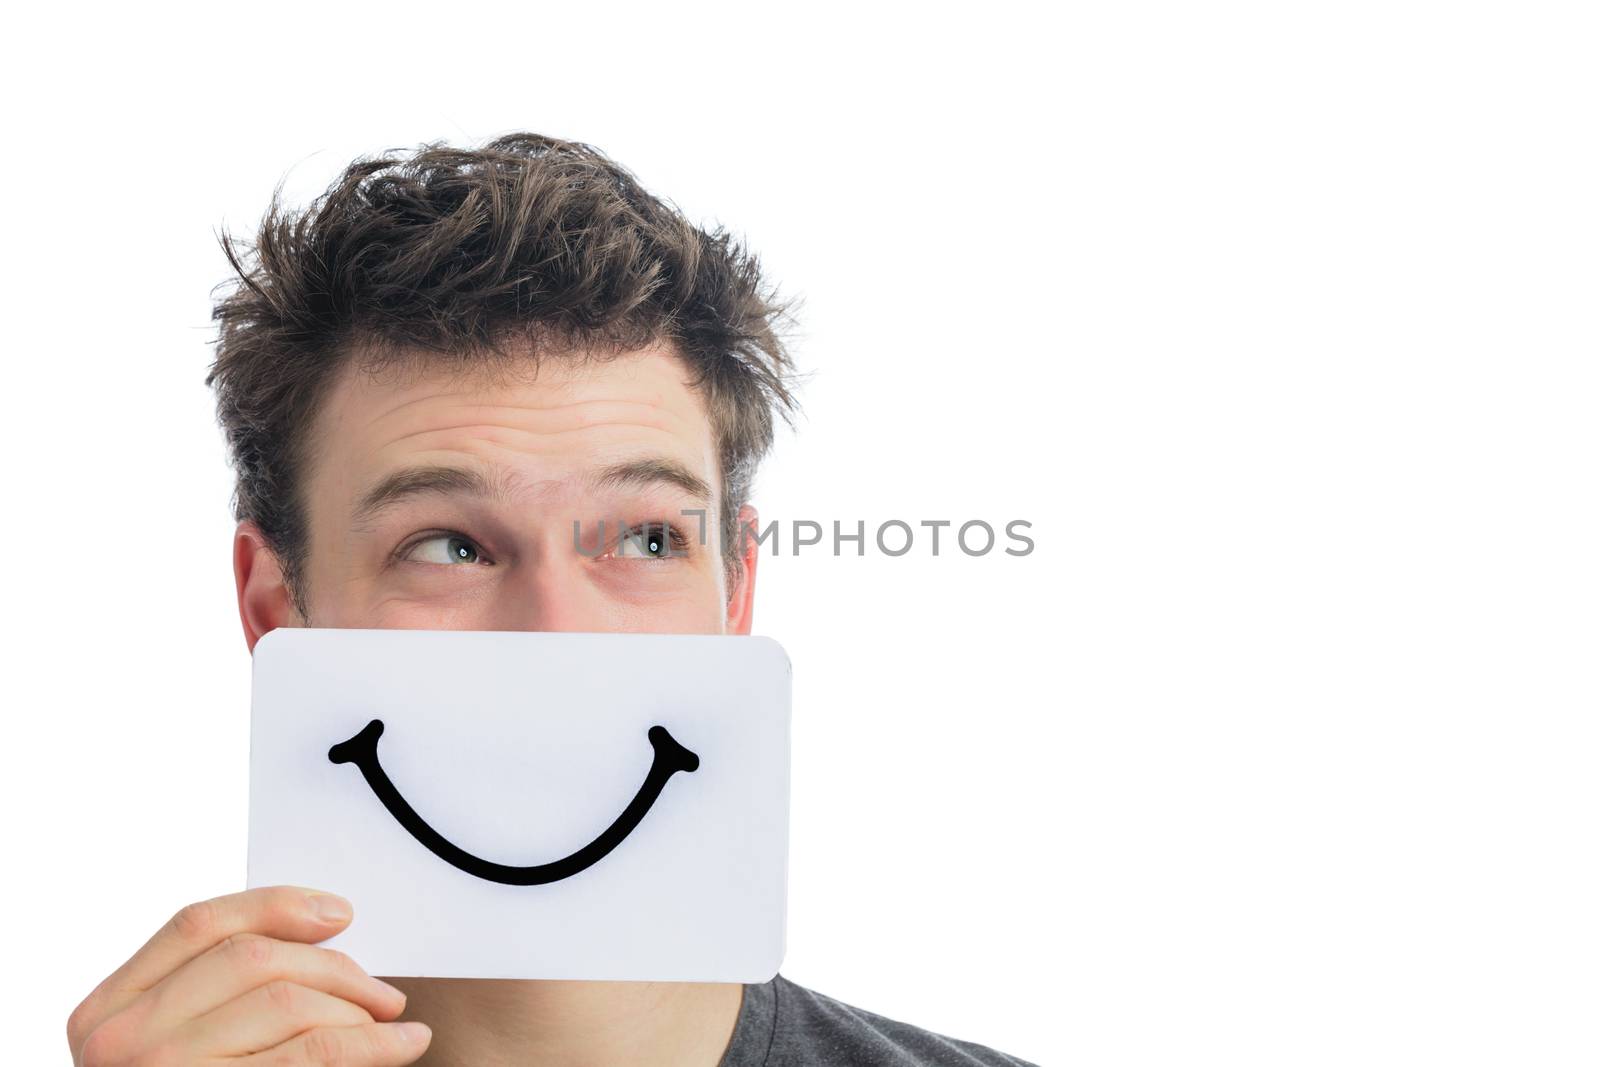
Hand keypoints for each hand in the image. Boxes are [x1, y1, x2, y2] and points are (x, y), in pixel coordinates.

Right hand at [67, 885, 430, 1064]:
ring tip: (388, 1026)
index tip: (339, 914)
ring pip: (286, 1000)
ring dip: (355, 1008)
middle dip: (335, 967)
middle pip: (252, 957)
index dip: (274, 906)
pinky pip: (314, 1052)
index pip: (197, 924)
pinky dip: (375, 1043)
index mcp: (105, 1013)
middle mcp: (121, 1043)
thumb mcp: (178, 1046)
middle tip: (382, 994)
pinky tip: (408, 1042)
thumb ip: (215, 996)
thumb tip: (322, 928)